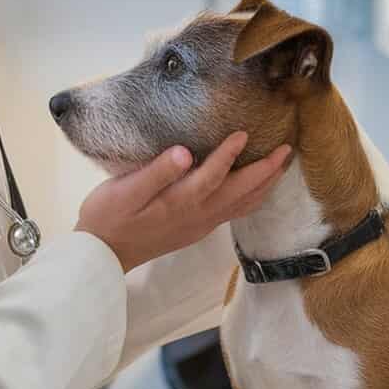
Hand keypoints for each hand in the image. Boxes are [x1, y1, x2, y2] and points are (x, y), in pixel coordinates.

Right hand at [75, 132, 290, 273]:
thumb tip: (184, 153)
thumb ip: (156, 172)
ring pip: (242, 205)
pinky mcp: (196, 230)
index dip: (231, 153)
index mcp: (181, 202)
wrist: (102, 255)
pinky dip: (251, 199)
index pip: (214, 174)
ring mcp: (199, 225)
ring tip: (280, 168)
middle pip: (241, 192)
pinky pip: (233, 213)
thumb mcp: (125, 191)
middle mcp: (197, 215)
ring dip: (264, 186)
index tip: (245, 133)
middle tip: (287, 150)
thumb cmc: (108, 217)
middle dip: (266, 171)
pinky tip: (254, 192)